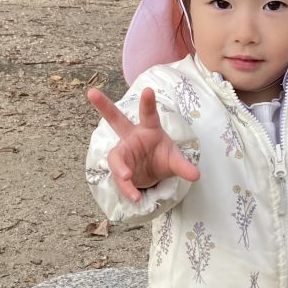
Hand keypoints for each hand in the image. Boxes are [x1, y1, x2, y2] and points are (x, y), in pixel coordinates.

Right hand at [88, 86, 199, 202]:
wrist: (154, 174)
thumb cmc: (163, 158)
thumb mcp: (175, 162)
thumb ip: (183, 167)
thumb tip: (196, 175)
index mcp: (149, 129)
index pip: (148, 114)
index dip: (148, 103)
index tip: (148, 89)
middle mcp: (132, 136)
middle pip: (116, 119)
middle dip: (104, 106)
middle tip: (91, 93)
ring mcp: (124, 152)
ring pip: (115, 157)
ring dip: (120, 167)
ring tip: (127, 178)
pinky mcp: (120, 167)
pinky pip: (120, 177)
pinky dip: (127, 188)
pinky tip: (135, 197)